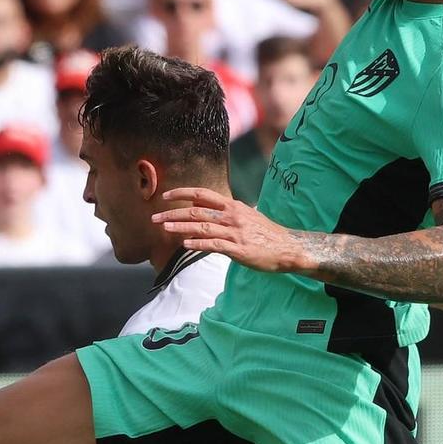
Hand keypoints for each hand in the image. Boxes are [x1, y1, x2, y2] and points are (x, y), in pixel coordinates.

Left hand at [154, 187, 310, 270]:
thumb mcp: (245, 215)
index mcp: (232, 206)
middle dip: (173, 213)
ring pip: (202, 227)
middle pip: (196, 211)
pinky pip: (213, 245)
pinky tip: (185, 244)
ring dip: (180, 227)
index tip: (165, 196)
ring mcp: (234, 232)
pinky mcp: (238, 249)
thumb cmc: (265, 233)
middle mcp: (232, 216)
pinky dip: (198, 244)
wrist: (287, 247)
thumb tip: (198, 206)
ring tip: (164, 228)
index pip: (202, 194)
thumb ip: (222, 211)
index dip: (182, 194)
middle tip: (155, 217)